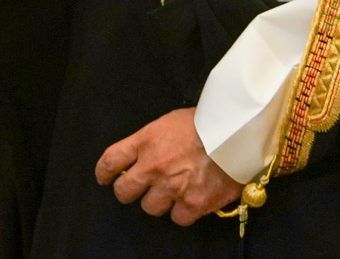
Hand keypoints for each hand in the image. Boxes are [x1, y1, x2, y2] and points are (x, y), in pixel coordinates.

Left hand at [94, 108, 240, 224]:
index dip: (104, 172)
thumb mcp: (169, 121)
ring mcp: (172, 187)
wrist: (236, 134)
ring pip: (150, 207)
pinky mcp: (193, 204)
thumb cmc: (205, 122)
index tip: (105, 178)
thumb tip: (144, 154)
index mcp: (146, 141)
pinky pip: (177, 218)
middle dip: (126, 192)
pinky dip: (182, 212)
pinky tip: (190, 200)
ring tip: (171, 192)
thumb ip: (152, 140)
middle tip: (135, 190)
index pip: (111, 160)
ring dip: (158, 202)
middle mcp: (154, 166)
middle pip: (124, 191)